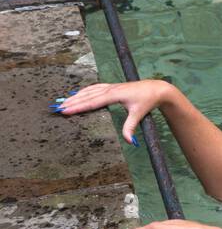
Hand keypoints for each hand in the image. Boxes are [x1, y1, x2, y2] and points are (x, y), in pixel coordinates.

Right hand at [51, 79, 176, 143]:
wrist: (156, 89)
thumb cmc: (147, 101)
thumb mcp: (139, 115)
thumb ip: (131, 128)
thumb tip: (129, 141)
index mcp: (114, 95)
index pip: (92, 102)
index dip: (78, 106)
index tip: (65, 110)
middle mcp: (110, 89)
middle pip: (87, 95)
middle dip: (72, 101)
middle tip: (57, 107)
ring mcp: (111, 87)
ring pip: (89, 90)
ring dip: (76, 95)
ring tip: (63, 101)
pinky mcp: (113, 87)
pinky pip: (95, 88)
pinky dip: (84, 91)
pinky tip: (78, 93)